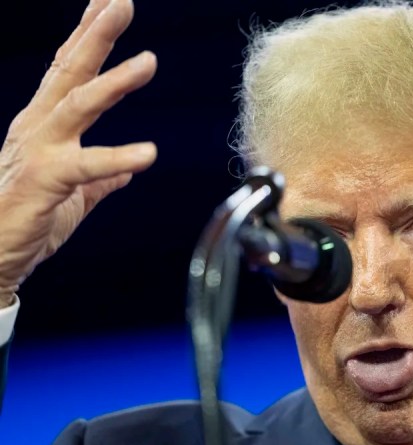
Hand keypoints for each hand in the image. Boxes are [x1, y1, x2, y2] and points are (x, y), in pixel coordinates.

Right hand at [0, 0, 156, 306]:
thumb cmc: (29, 220)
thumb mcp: (74, 193)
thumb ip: (100, 178)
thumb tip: (126, 173)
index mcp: (47, 124)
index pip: (70, 70)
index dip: (89, 34)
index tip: (110, 2)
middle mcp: (39, 127)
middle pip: (70, 70)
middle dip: (96, 33)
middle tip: (122, 2)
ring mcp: (38, 150)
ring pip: (78, 105)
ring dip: (114, 82)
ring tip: (148, 61)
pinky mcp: (44, 181)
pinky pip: (86, 166)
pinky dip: (117, 158)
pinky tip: (148, 154)